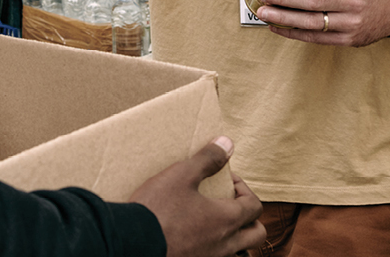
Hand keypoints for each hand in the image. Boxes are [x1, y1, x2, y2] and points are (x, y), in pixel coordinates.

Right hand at [129, 136, 264, 256]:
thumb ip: (208, 159)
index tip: (225, 181)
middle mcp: (225, 244)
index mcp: (226, 220)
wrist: (132, 241)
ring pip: (239, 251)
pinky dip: (216, 248)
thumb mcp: (181, 175)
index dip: (244, 189)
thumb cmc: (158, 208)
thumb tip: (227, 143)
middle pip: (257, 234)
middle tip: (228, 203)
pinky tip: (197, 237)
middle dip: (249, 216)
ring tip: (215, 223)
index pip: (255, 206)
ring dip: (235, 237)